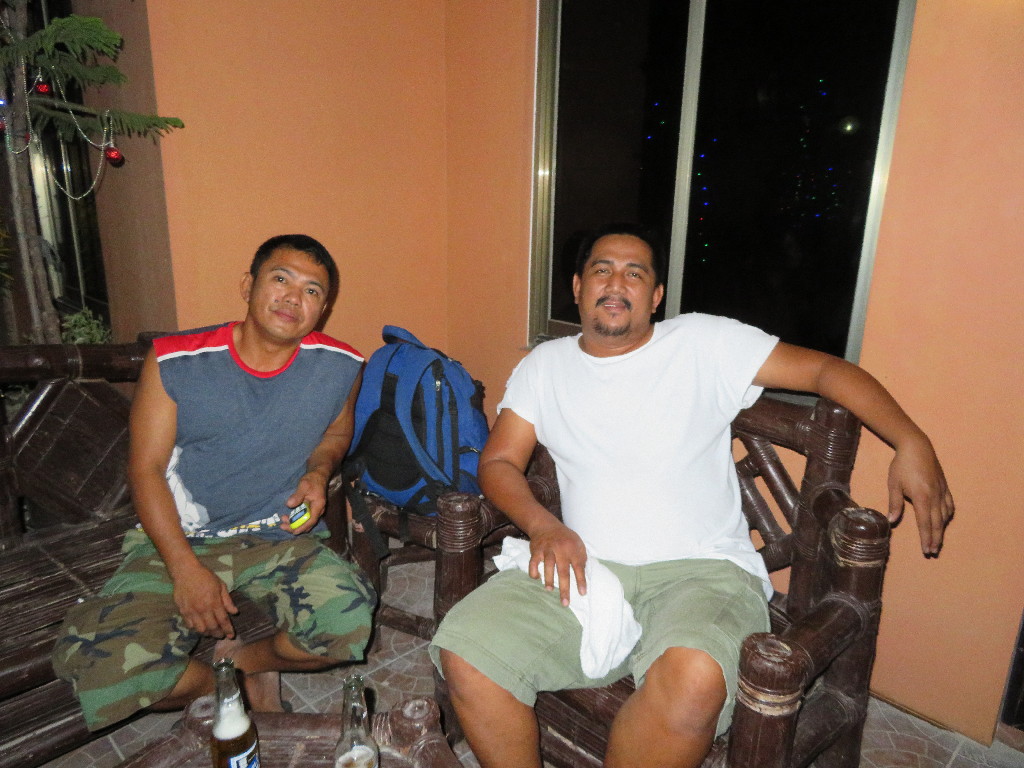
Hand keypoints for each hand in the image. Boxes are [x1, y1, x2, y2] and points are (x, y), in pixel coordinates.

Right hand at [172, 563, 237, 638]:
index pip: (223, 620)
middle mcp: (203, 609)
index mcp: (214, 602)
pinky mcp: (183, 612)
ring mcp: (191, 612)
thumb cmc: (205, 576)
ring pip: (200, 629)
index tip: (231, 636)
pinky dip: (196, 629)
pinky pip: (190, 626)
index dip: (228, 629)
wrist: (186, 572)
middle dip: (218, 634)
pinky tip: (200, 628)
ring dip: (207, 634)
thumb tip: (234, 612)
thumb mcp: (221, 585)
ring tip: (211, 633)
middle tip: (221, 636)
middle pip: (212, 627)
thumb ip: (227, 600)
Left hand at [281, 470, 327, 533]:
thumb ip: (297, 495)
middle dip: (295, 527)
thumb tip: (289, 504)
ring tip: (283, 519)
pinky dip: (296, 519)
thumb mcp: (304, 485)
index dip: (302, 527)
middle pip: (308, 524)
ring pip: (305, 522)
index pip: (311, 520)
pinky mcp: (311, 509)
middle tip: (282, 525)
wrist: (318, 475)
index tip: (293, 531)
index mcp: (318, 506)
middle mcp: (318, 511)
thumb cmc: (312, 480)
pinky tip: (288, 517)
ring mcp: (315, 510)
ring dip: (294, 523)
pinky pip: (304, 518)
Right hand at [528, 521, 587, 605]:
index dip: (581, 580)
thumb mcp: (577, 543)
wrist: (546, 525)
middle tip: (565, 603)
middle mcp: (560, 549)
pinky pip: (533, 563)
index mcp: (573, 548)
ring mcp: (547, 549)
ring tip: (550, 590)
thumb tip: (584, 575)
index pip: (579, 567)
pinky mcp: (536, 550)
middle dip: (564, 588)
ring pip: (548, 567)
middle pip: (563, 571)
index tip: (582, 593)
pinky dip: (534, 571)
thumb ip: (581, 558)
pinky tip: (537, 578)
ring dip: (549, 580)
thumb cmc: (565, 538)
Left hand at [887, 433, 953, 555]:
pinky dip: (948, 515)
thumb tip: (892, 521)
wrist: (916, 447)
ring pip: (945, 515)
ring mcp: (942, 491)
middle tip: (933, 551)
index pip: (925, 523)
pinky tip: (945, 519)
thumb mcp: (894, 484)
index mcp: (922, 498)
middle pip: (937, 523)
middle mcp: (935, 496)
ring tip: (938, 540)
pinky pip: (949, 504)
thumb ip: (894, 503)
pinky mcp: (944, 485)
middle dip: (936, 539)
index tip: (927, 550)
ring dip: (942, 529)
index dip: (926, 538)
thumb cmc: (901, 465)